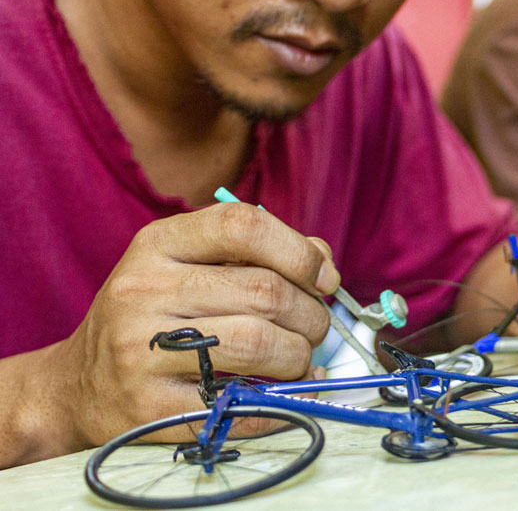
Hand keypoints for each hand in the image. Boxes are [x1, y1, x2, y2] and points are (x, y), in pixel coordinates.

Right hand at [56, 203, 333, 450]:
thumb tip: (324, 262)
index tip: (323, 278)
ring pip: (259, 345)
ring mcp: (141, 351)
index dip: (300, 252)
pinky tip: (288, 392)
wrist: (77, 386)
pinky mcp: (149, 408)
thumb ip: (259, 253)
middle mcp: (144, 291)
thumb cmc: (153, 315)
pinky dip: (282, 401)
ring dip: (300, 356)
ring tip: (300, 359)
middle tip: (315, 328)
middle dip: (311, 314)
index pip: (244, 225)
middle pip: (265, 292)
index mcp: (158, 244)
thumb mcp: (189, 265)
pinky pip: (240, 405)